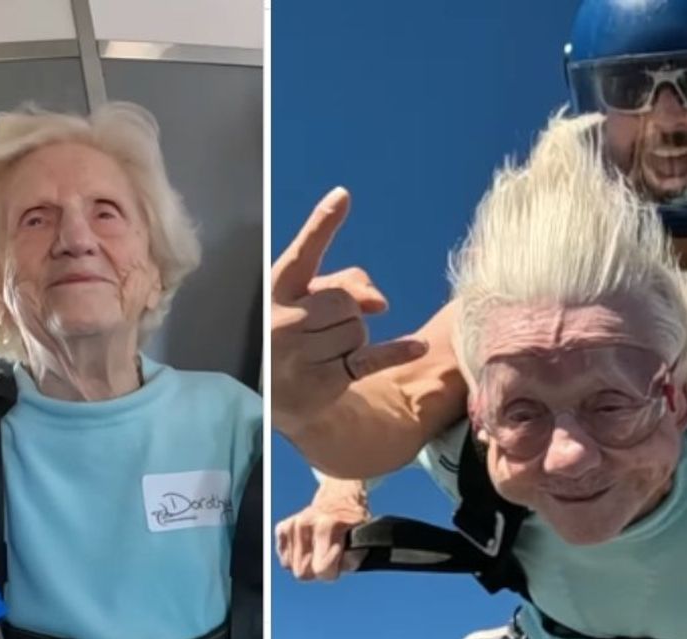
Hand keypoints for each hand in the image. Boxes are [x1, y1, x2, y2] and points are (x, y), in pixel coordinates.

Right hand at [271, 187, 426, 433]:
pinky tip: (419, 347)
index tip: (342, 197)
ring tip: (326, 354)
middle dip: (347, 313)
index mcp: (275, 290)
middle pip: (346, 300)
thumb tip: (380, 302)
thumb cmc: (289, 335)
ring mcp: (300, 353)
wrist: (267, 395)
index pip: (302, 254)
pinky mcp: (322, 381)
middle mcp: (282, 321)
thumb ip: (342, 283)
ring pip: (359, 329)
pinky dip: (397, 351)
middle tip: (326, 331)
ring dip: (354, 341)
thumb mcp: (304, 301)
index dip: (322, 225)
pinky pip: (370, 358)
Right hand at [276, 477, 370, 580]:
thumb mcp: (362, 537)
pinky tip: (308, 549)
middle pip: (302, 572)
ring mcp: (292, 525)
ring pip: (291, 567)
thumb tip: (339, 567)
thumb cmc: (352, 522)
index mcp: (327, 526)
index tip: (338, 564)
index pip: (322, 569)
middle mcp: (305, 524)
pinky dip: (295, 558)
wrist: (338, 499)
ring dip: (306, 564)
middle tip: (328, 560)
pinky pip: (284, 560)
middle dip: (317, 571)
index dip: (332, 572)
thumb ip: (353, 557)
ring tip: (318, 552)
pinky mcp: (282, 528)